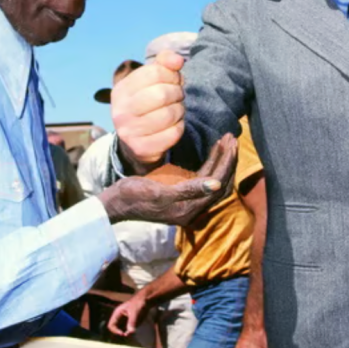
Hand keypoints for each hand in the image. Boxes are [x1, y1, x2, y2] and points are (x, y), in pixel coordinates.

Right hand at [100, 134, 236, 226]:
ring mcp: (189, 200)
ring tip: (227, 139)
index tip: (231, 143)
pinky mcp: (182, 192)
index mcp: (190, 210)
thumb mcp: (160, 192)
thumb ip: (188, 190)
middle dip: (228, 160)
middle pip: (220, 183)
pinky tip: (214, 150)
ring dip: (221, 159)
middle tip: (232, 137)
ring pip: (214, 179)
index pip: (217, 185)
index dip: (227, 164)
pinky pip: (203, 177)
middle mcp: (193, 207)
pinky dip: (211, 163)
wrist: (116, 202)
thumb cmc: (134, 196)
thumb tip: (216, 184)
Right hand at [108, 294, 148, 337]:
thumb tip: (130, 332)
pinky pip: (128, 332)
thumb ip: (132, 321)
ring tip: (131, 334)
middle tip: (127, 335)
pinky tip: (134, 333)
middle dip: (120, 334)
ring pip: (121, 332)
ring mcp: (125, 322)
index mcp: (117, 314)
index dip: (115, 331)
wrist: (145, 301)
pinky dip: (130, 334)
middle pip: (115, 330)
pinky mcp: (130, 324)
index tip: (122, 333)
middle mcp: (119, 319)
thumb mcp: (134, 312)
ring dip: (125, 335)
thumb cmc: (138, 304)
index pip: (111, 325)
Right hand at [111, 51, 186, 166]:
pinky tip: (173, 126)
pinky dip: (179, 127)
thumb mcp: (150, 82)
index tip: (173, 81)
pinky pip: (173, 133)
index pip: (155, 72)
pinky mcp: (142, 148)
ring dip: (180, 111)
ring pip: (170, 114)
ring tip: (175, 111)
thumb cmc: (147, 105)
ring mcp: (129, 132)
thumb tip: (177, 60)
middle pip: (162, 94)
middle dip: (177, 94)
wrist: (135, 142)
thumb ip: (163, 64)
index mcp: (121, 90)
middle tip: (176, 97)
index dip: (172, 75)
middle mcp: (121, 111)